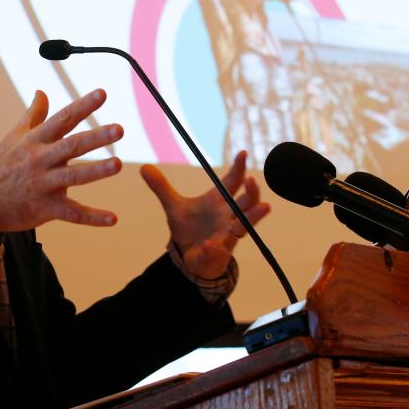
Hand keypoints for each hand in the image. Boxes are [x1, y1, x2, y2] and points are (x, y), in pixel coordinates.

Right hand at [0, 89, 122, 233]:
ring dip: (96, 171)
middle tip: (119, 129)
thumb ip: (34, 115)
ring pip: (73, 177)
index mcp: (35, 140)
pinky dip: (92, 217)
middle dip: (95, 137)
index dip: (83, 106)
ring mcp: (43, 185)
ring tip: (118, 164)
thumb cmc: (1, 165)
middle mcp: (40, 160)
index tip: (103, 93)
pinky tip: (113, 218)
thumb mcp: (15, 136)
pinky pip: (72, 213)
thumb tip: (42, 92)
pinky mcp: (46, 208)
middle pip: (71, 146)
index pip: (62, 119)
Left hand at [140, 150, 268, 280]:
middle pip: (246, 202)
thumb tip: (144, 168)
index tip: (242, 153)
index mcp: (218, 202)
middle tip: (252, 180)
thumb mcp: (173, 206)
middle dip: (252, 192)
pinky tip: (210, 245)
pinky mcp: (217, 253)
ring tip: (264, 207)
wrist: (189, 256)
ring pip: (244, 226)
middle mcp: (227, 217)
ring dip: (252, 217)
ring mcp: (225, 235)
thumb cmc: (189, 228)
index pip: (231, 182)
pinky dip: (214, 248)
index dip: (238, 168)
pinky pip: (219, 250)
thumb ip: (162, 188)